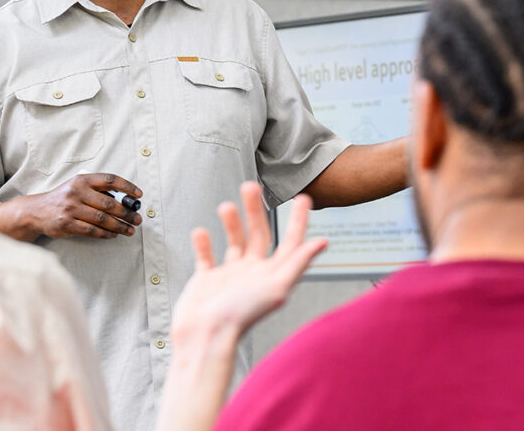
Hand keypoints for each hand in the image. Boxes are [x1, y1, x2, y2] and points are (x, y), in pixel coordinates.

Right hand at [24, 173, 143, 238]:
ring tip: (130, 230)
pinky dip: (106, 234)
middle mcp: (77, 192)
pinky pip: (92, 230)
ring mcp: (71, 209)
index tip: (139, 195)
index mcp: (82, 180)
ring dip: (120, 226)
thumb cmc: (63, 198)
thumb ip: (96, 190)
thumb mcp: (77, 186)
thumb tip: (125, 200)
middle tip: (138, 219)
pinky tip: (114, 234)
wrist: (36, 211)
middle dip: (127, 213)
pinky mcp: (67, 224)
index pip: (109, 180)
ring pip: (102, 219)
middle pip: (109, 203)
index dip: (127, 186)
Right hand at [170, 182, 326, 346]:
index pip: (291, 242)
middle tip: (250, 186)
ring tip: (225, 206)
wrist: (205, 337)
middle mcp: (254, 273)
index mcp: (273, 275)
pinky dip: (203, 243)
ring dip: (231, 223)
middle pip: (259, 235)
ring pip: (234, 242)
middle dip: (255, 210)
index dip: (299, 221)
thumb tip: (322, 242)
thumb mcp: (276, 287)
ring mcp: (230, 277)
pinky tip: (200, 232)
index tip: (303, 198)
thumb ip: (297, 263)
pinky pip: (207, 257)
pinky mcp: (207, 281)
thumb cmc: (242, 315)